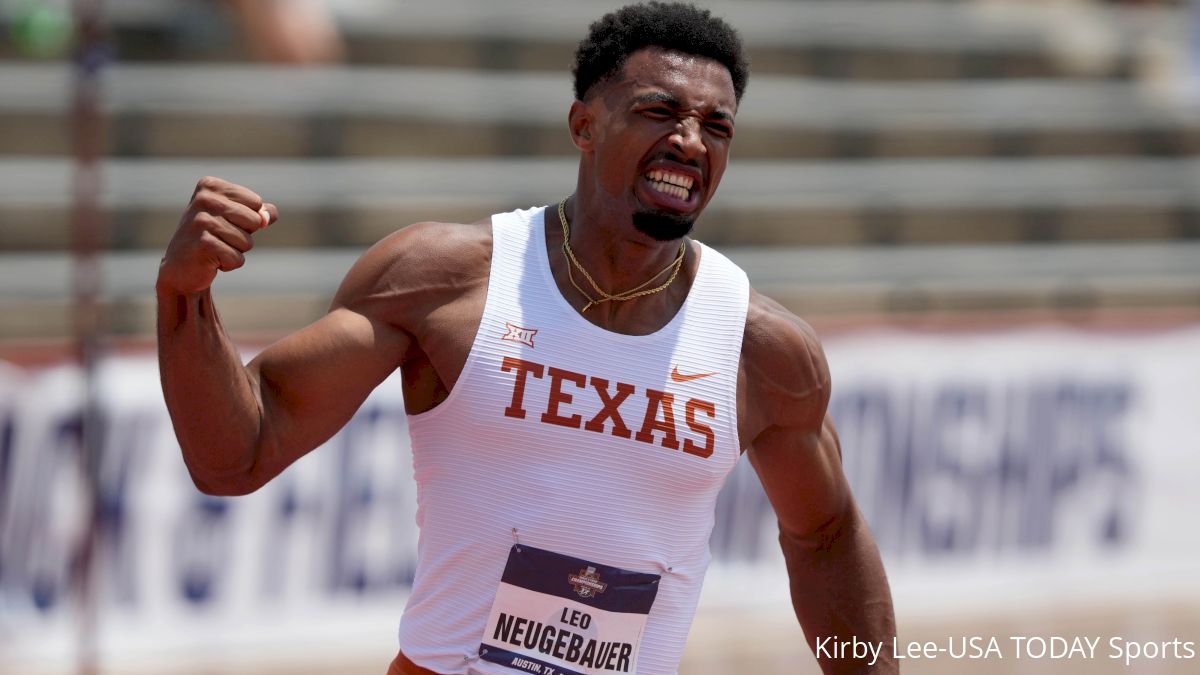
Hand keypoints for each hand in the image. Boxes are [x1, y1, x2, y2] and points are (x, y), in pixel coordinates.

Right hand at [157, 176, 277, 294]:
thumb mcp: (236, 218)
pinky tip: (210, 260)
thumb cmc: (213, 237)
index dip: (248, 219)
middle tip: (220, 238)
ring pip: (248, 242)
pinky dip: (229, 264)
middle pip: (255, 221)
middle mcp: (204, 199)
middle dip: (244, 235)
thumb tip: (268, 217)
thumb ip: (260, 213)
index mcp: (211, 186)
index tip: (224, 222)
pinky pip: (238, 259)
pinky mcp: (203, 244)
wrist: (180, 266)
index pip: (256, 202)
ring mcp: (202, 221)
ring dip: (236, 251)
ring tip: (214, 248)